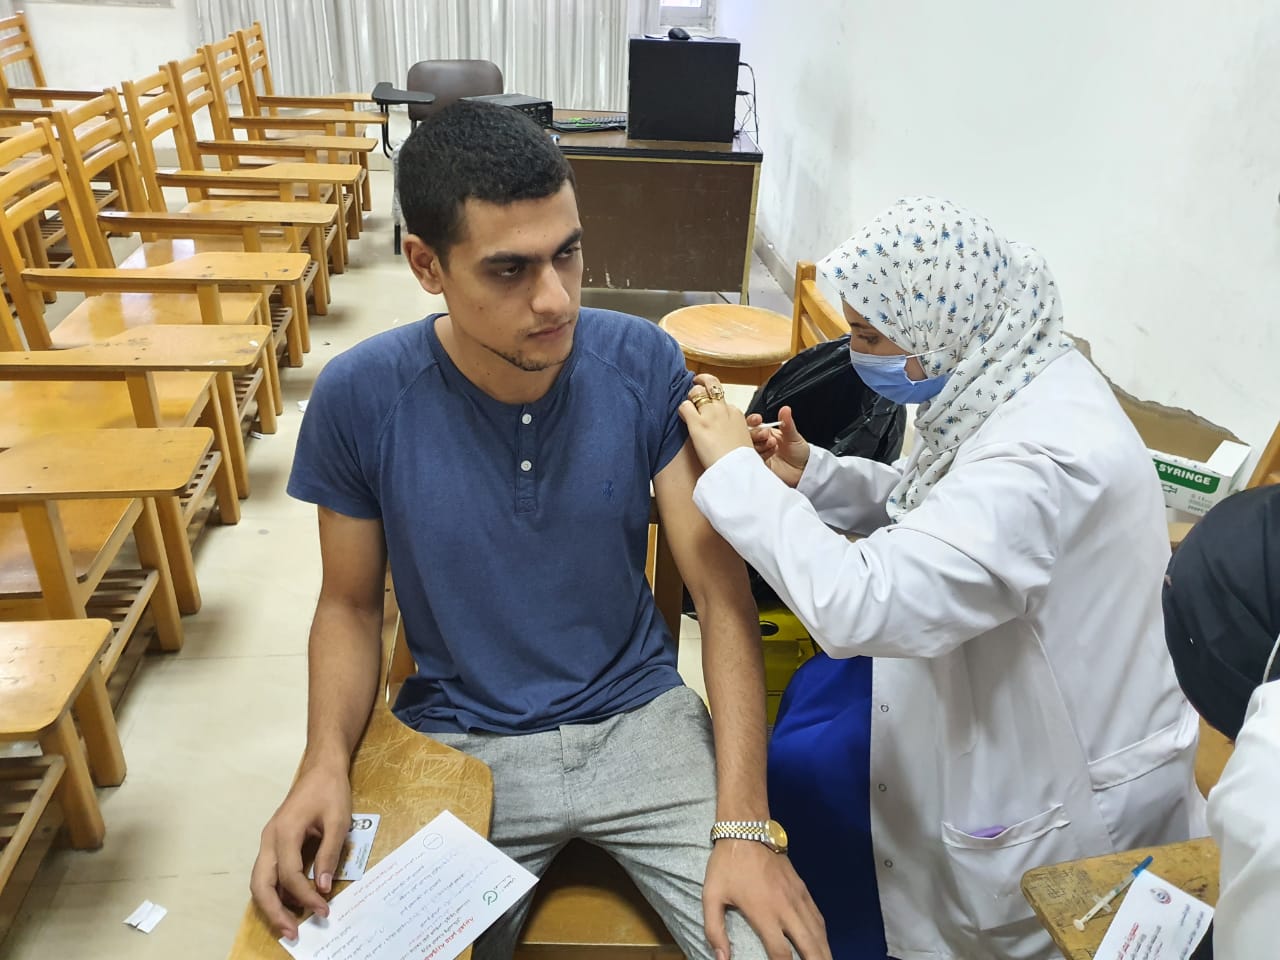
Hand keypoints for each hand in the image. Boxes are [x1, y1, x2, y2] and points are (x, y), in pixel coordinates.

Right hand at [249, 762, 352, 939]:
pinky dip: (275, 892)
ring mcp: (269, 840)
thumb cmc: (330, 790)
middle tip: (292, 933)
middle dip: (274, 912)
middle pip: (260, 884)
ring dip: (272, 905)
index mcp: (284, 832)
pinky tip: (291, 904)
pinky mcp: (274, 842)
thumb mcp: (338, 820)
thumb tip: (322, 886)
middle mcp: (269, 839)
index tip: (324, 910)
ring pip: (260, 881)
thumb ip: (329, 853)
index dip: (306, 897)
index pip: (290, 875)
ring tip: (289, 925)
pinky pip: (269, 873)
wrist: (321, 768)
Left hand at [678, 375, 753, 468]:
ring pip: (697, 392)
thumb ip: (736, 433)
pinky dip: (681, 409)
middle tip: (695, 385)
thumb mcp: (745, 442)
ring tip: (688, 404)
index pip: (722, 400)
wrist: (736, 470)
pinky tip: (682, 416)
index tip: (709, 406)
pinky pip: (685, 406)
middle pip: (711, 385)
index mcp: (736, 414)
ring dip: (690, 396)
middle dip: (702, 383)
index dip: (714, 402)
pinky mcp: (698, 424)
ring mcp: (710, 416)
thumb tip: (729, 435)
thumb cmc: (740, 461)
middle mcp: (723, 410)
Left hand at [703, 840, 829, 959]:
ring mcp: (798, 898)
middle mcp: (786, 909)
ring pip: (818, 933)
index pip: (781, 953)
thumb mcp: (711, 895)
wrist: (748, 830)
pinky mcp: (803, 890)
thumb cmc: (727, 865)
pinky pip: (818, 918)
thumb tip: (721, 959)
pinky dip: (823, 935)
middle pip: (809, 946)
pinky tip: (822, 944)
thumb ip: (714, 930)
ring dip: (824, 952)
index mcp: (764, 913)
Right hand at [745, 405, 809, 488]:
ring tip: (773, 444)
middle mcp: (760, 443)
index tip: (757, 420)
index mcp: (766, 432)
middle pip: (748, 435)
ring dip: (760, 444)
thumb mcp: (794, 436)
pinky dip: (761, 454)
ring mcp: (758, 454)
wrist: (803, 471)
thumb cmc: (799, 453)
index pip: (753, 424)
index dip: (753, 421)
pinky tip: (771, 453)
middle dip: (756, 433)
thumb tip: (785, 409)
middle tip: (766, 435)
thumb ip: (787, 423)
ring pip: (749, 447)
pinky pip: (753, 459)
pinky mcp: (759, 465)